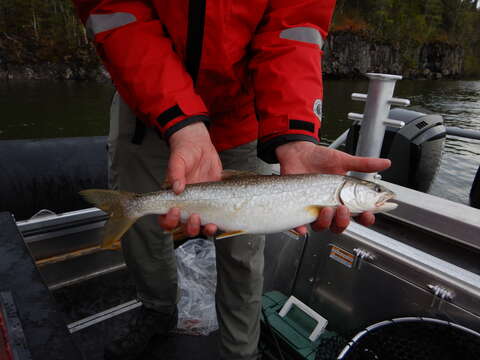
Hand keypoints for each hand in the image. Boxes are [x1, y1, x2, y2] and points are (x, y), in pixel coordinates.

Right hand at [158, 122, 221, 236]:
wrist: (200, 146)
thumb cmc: (184, 153)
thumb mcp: (178, 160)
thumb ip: (175, 173)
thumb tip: (176, 188)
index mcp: (172, 198)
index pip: (165, 218)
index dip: (168, 220)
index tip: (175, 210)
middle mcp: (185, 205)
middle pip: (182, 227)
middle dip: (189, 227)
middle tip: (194, 217)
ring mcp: (200, 205)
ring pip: (199, 227)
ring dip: (203, 229)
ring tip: (210, 225)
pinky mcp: (213, 202)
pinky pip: (214, 218)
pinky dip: (217, 223)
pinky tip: (221, 222)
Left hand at [276, 141, 390, 233]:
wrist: (298, 152)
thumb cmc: (320, 158)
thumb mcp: (343, 160)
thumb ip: (364, 164)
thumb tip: (386, 163)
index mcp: (344, 198)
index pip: (359, 215)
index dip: (366, 218)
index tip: (369, 213)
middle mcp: (330, 206)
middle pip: (341, 225)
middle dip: (344, 221)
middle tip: (344, 209)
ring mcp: (314, 208)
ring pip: (322, 226)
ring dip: (327, 222)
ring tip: (327, 208)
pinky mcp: (298, 207)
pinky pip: (298, 224)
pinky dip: (301, 228)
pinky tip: (303, 227)